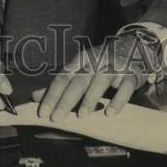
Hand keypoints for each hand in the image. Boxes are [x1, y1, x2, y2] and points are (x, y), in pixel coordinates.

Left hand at [36, 33, 152, 121]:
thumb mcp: (80, 69)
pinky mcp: (130, 75)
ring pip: (100, 81)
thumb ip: (59, 85)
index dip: (52, 95)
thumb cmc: (101, 63)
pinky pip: (124, 87)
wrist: (132, 47)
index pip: (62, 77)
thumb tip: (34, 97)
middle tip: (56, 119)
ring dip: (90, 99)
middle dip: (66, 100)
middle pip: (78, 80)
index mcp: (81, 60)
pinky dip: (117, 100)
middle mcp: (95, 61)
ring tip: (81, 116)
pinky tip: (110, 113)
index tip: (42, 112)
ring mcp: (114, 67)